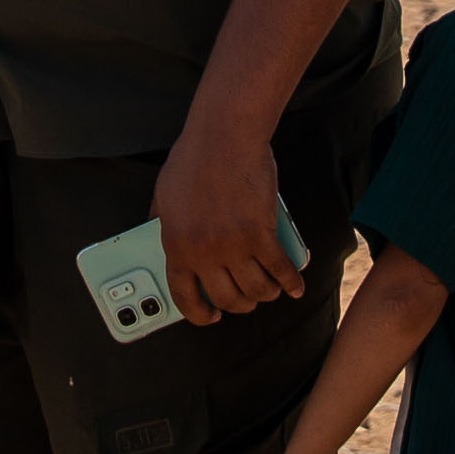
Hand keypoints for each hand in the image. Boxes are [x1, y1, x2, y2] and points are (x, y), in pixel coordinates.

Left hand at [154, 123, 298, 325]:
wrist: (224, 136)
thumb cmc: (193, 158)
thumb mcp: (163, 195)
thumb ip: (161, 223)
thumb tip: (160, 240)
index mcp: (176, 246)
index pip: (185, 296)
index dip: (200, 314)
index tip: (211, 317)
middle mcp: (204, 253)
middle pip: (226, 298)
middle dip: (240, 305)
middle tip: (247, 300)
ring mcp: (234, 246)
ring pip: (255, 290)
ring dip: (266, 295)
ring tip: (270, 290)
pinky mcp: (262, 234)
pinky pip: (280, 269)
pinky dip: (290, 282)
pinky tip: (294, 286)